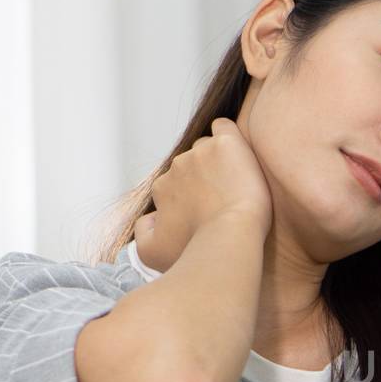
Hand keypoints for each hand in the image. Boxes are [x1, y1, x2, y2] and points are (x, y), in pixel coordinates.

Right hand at [134, 117, 272, 272]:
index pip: (178, 184)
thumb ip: (142, 233)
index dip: (194, 197)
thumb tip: (148, 218)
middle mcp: (176, 166)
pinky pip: (224, 127)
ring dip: (220, 161)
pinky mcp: (226, 144)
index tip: (210, 210)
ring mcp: (201, 152)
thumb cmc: (197, 251)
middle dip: (207, 178)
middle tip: (226, 199)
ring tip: (238, 183)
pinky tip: (238, 148)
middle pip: (193, 164)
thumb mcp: (153, 253)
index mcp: (163, 188)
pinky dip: (229, 134)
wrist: (230, 239)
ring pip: (210, 148)